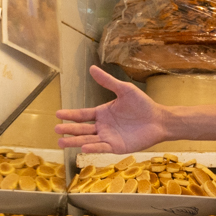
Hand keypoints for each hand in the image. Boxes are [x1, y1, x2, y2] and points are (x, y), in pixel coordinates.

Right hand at [55, 66, 172, 153]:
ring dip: (75, 141)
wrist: (158, 119)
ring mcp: (108, 137)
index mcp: (102, 113)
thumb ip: (108, 81)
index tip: (58, 114)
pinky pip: (102, 147)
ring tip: (61, 142)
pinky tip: (83, 147)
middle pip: (82, 129)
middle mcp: (102, 126)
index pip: (82, 115)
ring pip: (88, 140)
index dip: (70, 115)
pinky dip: (93, 148)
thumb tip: (92, 68)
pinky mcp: (116, 147)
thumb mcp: (124, 90)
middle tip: (56, 129)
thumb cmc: (142, 104)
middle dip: (69, 130)